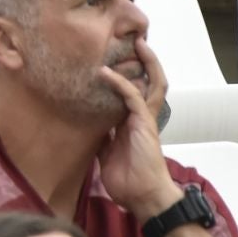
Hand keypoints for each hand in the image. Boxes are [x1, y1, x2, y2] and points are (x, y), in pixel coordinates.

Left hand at [96, 39, 183, 220]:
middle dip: (147, 61)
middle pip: (150, 81)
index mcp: (134, 122)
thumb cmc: (127, 179)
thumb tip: (86, 125)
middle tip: (137, 40)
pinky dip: (119, 82)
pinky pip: (132, 96)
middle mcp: (143, 116)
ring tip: (137, 43)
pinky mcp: (144, 123)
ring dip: (146, 63)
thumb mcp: (106, 152)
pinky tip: (105, 72)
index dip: (128, 74)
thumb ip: (101, 134)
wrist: (143, 197)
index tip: (117, 57)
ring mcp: (145, 119)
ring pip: (151, 83)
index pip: (135, 90)